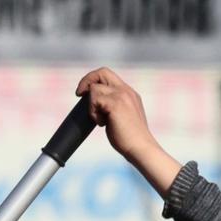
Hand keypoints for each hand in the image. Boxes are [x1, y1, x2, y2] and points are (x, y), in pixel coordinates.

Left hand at [76, 68, 178, 192]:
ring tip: (100, 121)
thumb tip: (97, 106)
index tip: (85, 92)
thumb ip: (113, 107)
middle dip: (86, 81)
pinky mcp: (115, 104)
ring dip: (91, 105)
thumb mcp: (123, 117)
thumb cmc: (131, 139)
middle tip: (79, 94)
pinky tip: (102, 124)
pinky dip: (93, 112)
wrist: (141, 148)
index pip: (108, 75)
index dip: (94, 80)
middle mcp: (126, 90)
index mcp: (129, 93)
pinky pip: (94, 100)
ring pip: (95, 88)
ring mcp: (121, 96)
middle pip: (102, 72)